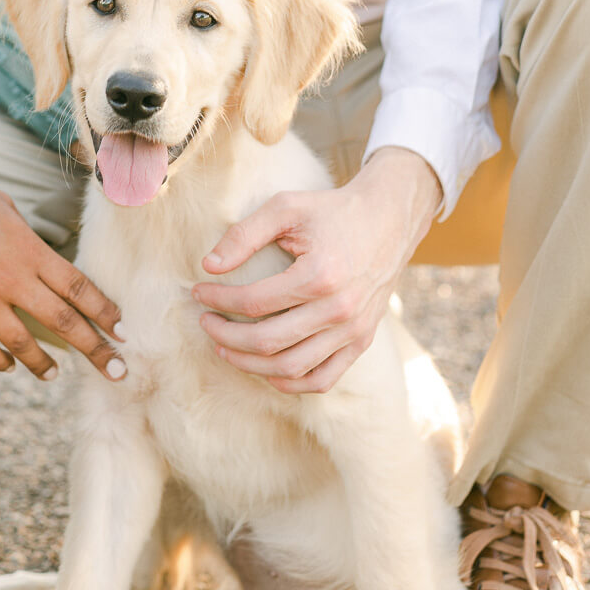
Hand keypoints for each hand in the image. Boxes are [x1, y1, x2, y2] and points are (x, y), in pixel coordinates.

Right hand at [0, 119, 124, 381]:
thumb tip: (44, 260)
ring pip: (24, 346)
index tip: (123, 331)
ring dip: (45, 365)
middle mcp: (11, 281)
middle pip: (64, 323)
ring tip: (56, 375)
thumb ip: (30, 241)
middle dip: (96, 349)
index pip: (79, 289)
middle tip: (117, 371)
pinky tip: (10, 364)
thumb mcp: (6, 209)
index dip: (105, 313)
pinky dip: (0, 361)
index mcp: (29, 251)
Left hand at [192, 148, 441, 393]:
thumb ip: (244, 234)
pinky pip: (322, 379)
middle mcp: (339, 310)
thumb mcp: (286, 207)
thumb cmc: (332, 211)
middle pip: (267, 342)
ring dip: (249, 364)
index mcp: (319, 275)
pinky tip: (265, 368)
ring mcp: (353, 330)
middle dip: (225, 336)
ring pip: (291, 368)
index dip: (218, 300)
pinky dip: (290, 381)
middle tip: (205, 322)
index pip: (252, 302)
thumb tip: (209, 266)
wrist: (390, 218)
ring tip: (225, 346)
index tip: (199, 291)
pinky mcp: (362, 340)